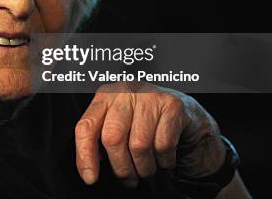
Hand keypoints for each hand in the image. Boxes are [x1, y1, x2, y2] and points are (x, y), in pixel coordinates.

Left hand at [74, 82, 226, 188]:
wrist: (185, 114)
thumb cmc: (145, 122)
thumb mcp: (118, 126)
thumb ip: (100, 140)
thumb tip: (90, 167)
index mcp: (105, 97)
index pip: (86, 126)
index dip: (85, 155)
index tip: (90, 177)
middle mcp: (124, 92)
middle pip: (112, 138)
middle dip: (120, 168)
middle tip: (128, 180)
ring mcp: (149, 96)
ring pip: (138, 145)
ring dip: (144, 168)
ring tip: (146, 169)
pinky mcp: (171, 106)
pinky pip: (163, 145)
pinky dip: (163, 161)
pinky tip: (163, 159)